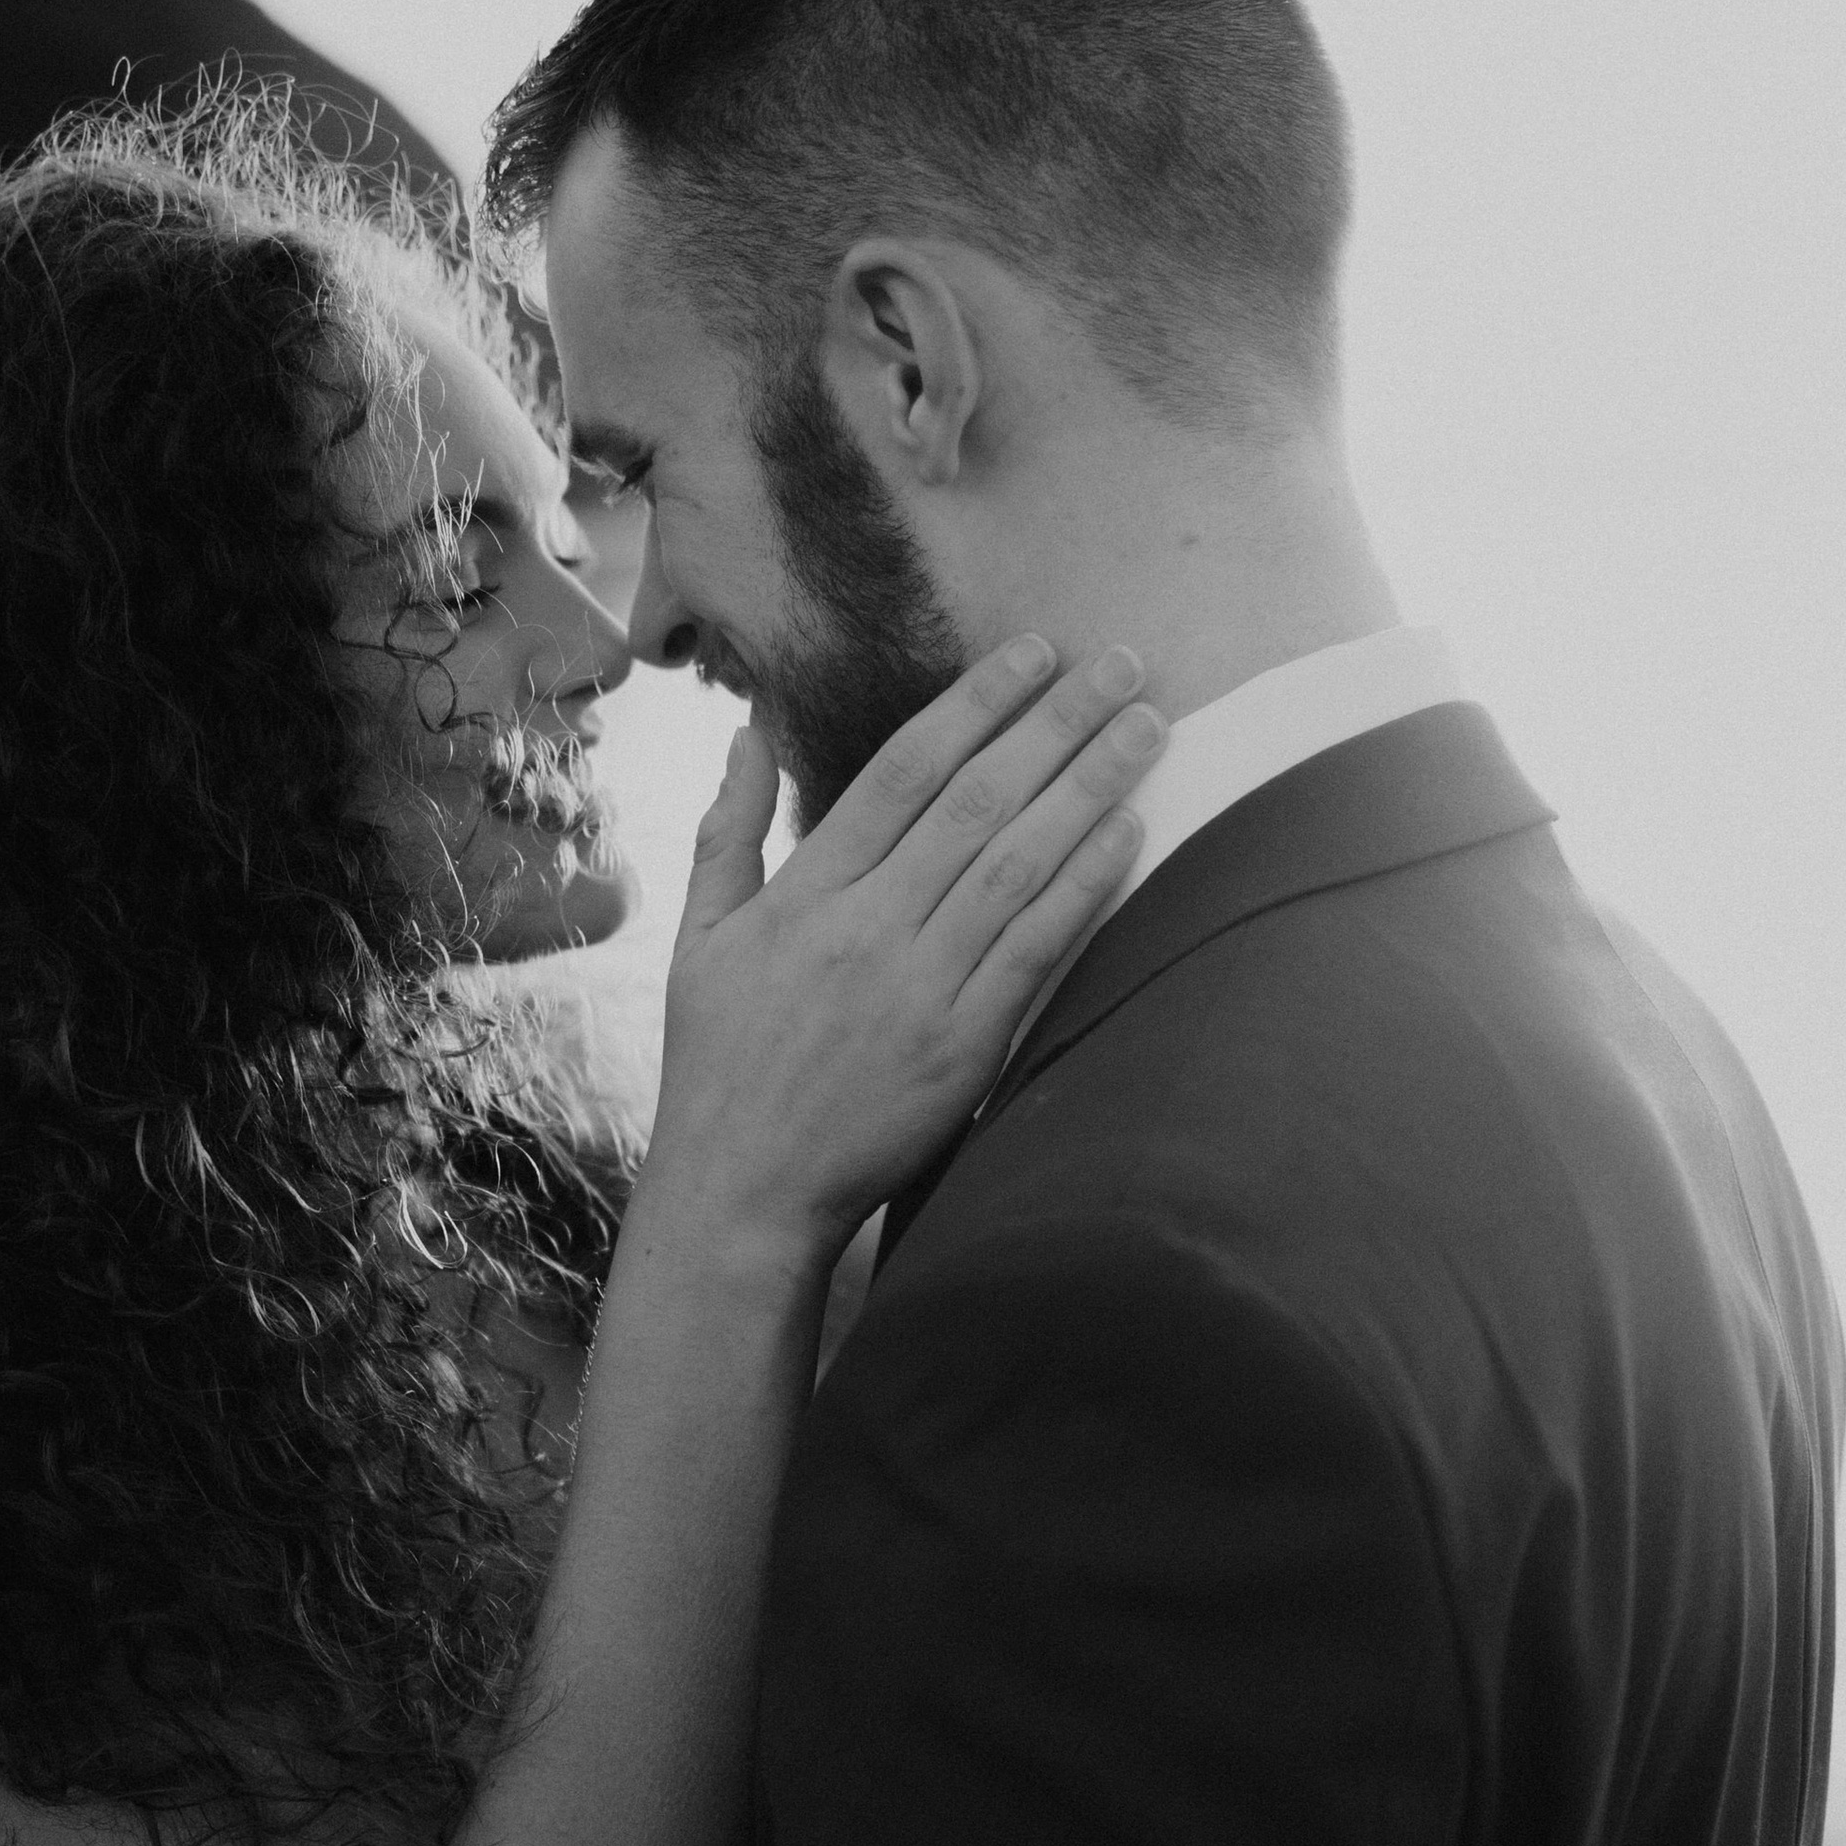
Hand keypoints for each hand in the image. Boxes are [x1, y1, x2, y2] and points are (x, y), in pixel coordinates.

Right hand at [642, 641, 1163, 1272]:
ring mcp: (918, 989)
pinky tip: (1127, 832)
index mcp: (805, 895)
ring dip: (1089, 787)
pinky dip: (1083, 885)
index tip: (1033, 653)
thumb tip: (747, 731)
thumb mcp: (700, 941)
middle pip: (977, 801)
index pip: (904, 771)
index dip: (976, 703)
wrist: (743, 1192)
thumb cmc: (719, 1068)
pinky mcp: (961, 1049)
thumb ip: (729, 831)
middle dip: (1056, 723)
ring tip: (1146, 727)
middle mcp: (866, 929)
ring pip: (1017, 863)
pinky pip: (1034, 950)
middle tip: (1121, 663)